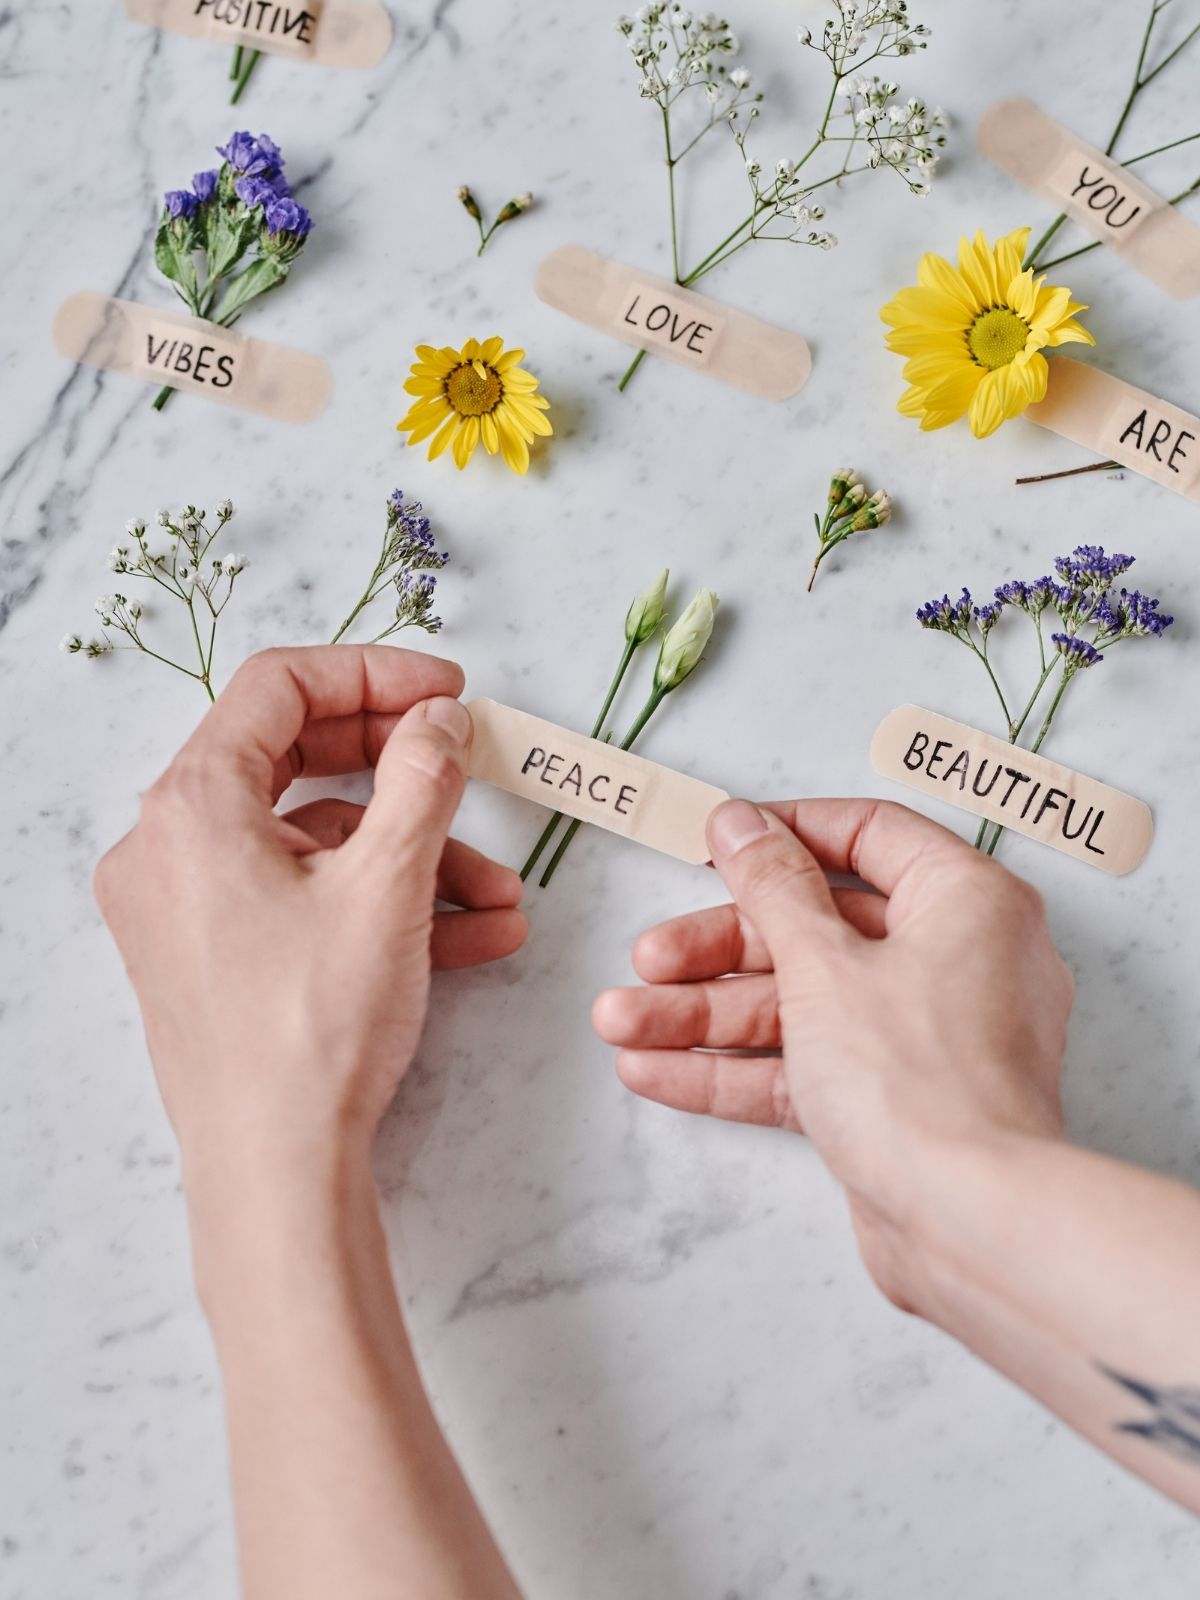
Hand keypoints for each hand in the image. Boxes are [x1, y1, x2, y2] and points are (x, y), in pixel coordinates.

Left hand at [94, 646, 525, 1201]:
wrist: (276, 1174)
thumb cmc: (312, 1031)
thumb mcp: (389, 884)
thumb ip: (423, 778)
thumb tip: (438, 720)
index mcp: (192, 805)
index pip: (279, 689)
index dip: (374, 674)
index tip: (447, 690)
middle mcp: (170, 846)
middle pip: (296, 761)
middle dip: (404, 772)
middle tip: (470, 765)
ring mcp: (186, 907)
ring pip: (314, 844)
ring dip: (416, 858)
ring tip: (502, 897)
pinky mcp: (213, 956)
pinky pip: (302, 900)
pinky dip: (380, 905)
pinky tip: (472, 934)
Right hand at [592, 798, 1072, 1310]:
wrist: (970, 1224)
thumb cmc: (922, 1079)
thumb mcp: (823, 962)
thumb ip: (772, 886)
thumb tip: (740, 823)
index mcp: (965, 901)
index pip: (869, 835)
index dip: (785, 834)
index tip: (717, 842)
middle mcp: (954, 961)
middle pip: (816, 928)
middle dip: (717, 950)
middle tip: (648, 959)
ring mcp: (923, 1037)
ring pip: (799, 1003)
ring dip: (705, 1014)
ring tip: (621, 1024)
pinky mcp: (892, 1101)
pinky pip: (805, 1065)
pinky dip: (734, 1067)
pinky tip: (655, 1070)